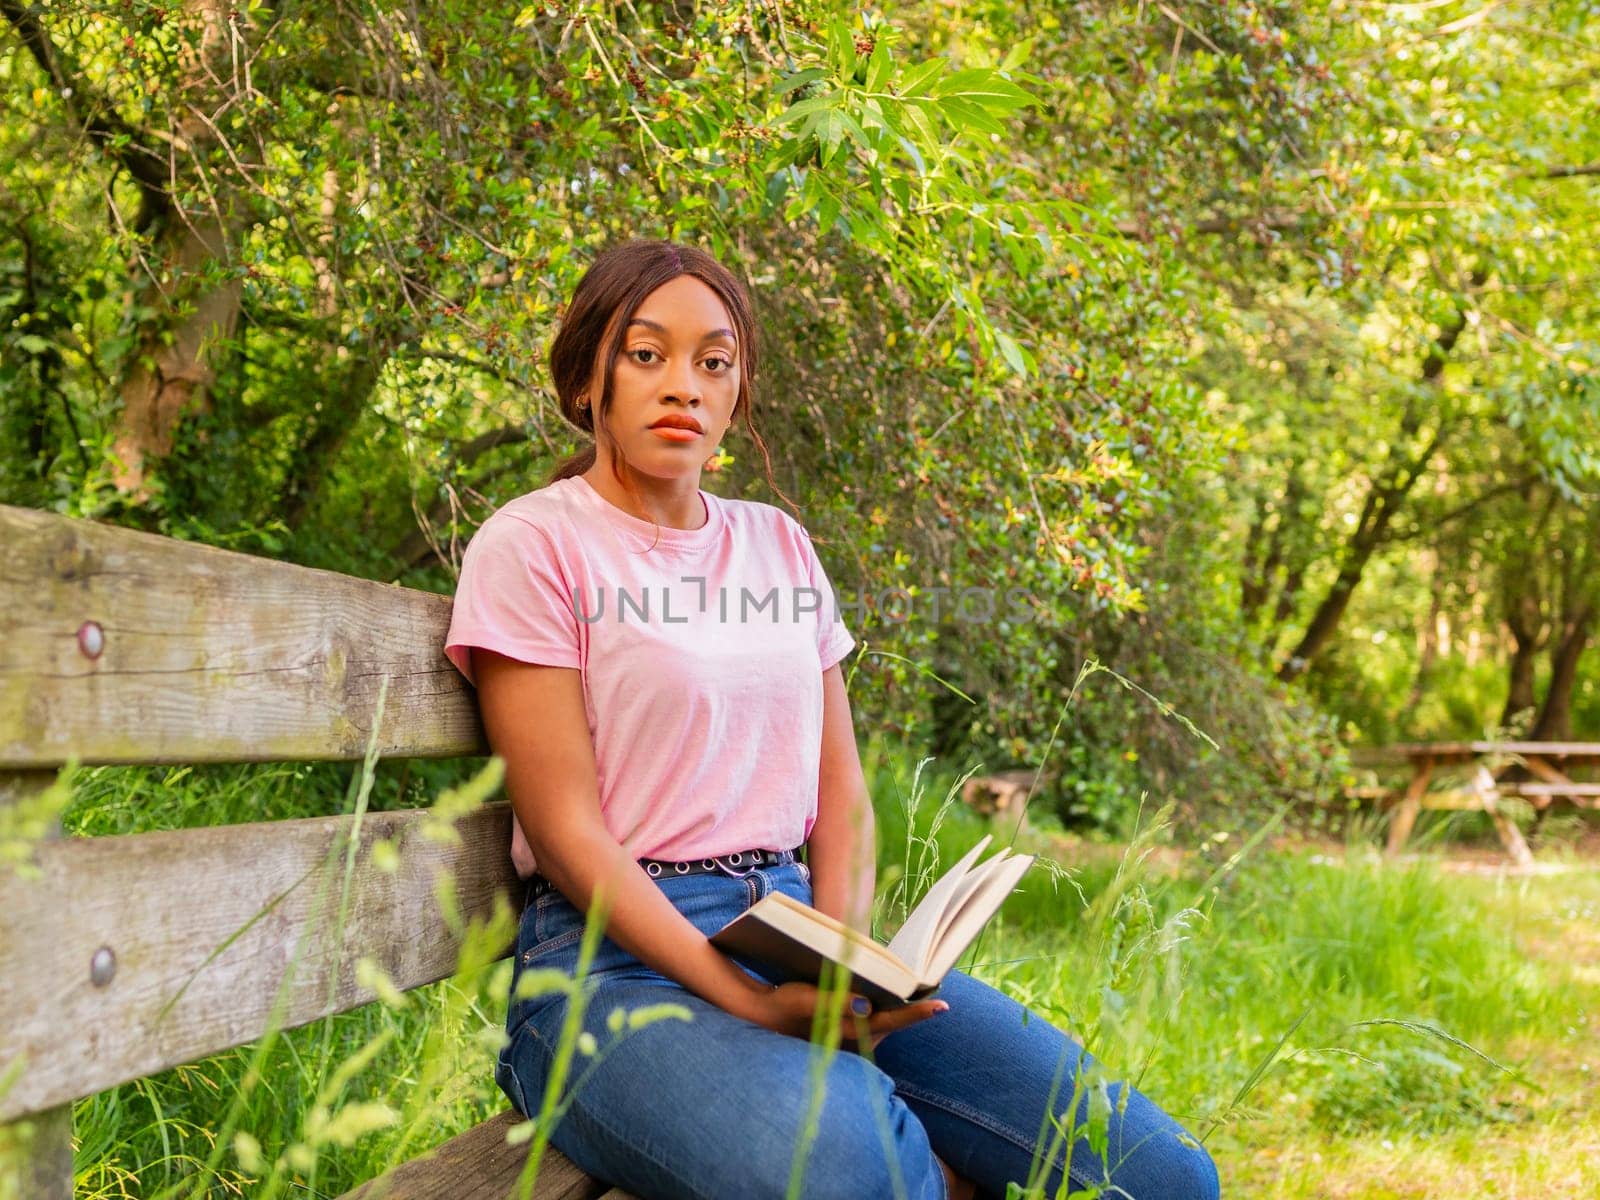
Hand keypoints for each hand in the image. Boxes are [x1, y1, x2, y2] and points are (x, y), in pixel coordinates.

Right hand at [737, 980, 948, 1051]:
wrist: (758, 1014)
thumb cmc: (781, 1004)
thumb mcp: (805, 999)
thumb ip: (836, 1001)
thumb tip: (868, 1004)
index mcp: (844, 1031)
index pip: (888, 1022)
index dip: (915, 1014)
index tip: (941, 1006)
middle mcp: (849, 1042)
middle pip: (890, 1026)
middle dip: (909, 1012)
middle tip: (932, 995)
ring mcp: (846, 1041)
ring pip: (880, 1027)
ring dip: (894, 1012)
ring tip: (912, 993)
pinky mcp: (841, 1037)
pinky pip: (869, 1026)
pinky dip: (879, 1013)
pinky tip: (879, 997)